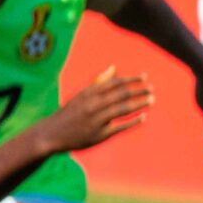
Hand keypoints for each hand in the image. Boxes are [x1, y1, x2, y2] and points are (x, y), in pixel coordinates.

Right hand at [38, 67, 152, 153]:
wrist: (50, 134)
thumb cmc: (70, 112)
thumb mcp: (81, 95)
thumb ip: (99, 82)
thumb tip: (114, 67)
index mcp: (88, 94)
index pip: (114, 83)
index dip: (131, 80)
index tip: (144, 77)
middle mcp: (92, 105)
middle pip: (121, 95)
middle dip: (139, 91)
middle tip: (151, 89)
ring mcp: (96, 120)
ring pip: (123, 109)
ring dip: (139, 103)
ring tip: (151, 100)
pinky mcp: (99, 135)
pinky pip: (120, 126)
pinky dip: (133, 121)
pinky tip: (144, 117)